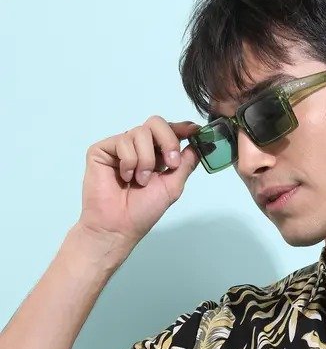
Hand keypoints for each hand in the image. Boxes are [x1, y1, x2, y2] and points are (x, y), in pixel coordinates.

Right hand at [77, 116, 202, 251]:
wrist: (118, 226)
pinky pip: (122, 142)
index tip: (195, 130)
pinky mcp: (103, 149)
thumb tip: (199, 145)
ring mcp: (120, 147)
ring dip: (146, 160)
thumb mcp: (172, 187)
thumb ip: (185, 164)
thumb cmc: (143, 211)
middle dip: (168, 140)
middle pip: (156, 123)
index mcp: (156, 156)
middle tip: (170, 164)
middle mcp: (139, 147)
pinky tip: (124, 177)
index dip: (182, 128)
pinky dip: (129, 161)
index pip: (169, 132)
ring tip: (140, 181)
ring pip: (140, 132)